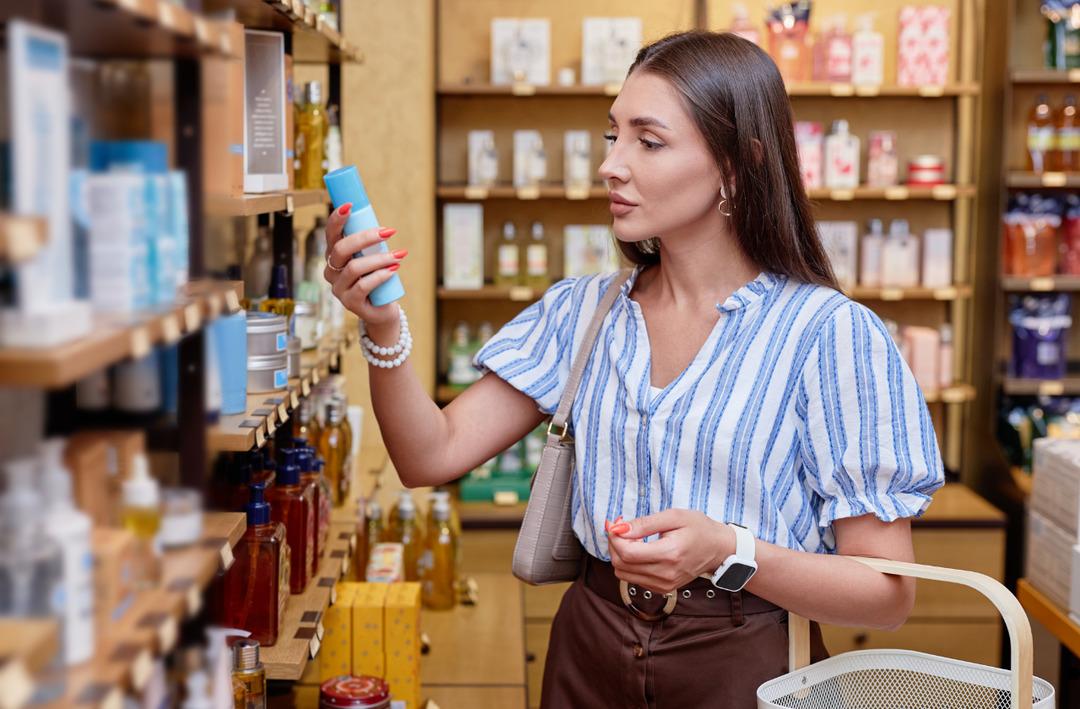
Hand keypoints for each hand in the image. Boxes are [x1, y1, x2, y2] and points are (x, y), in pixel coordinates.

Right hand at [323, 203, 407, 330]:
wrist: (382, 310)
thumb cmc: (377, 279)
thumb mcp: (372, 258)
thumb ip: (371, 244)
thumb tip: (384, 226)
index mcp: (334, 256)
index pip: (330, 234)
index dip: (336, 219)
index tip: (350, 205)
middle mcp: (331, 271)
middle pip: (341, 249)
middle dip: (365, 237)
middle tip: (388, 231)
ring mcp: (338, 288)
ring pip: (354, 267)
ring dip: (379, 259)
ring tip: (398, 255)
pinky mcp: (350, 303)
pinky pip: (363, 286)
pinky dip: (380, 276)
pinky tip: (393, 271)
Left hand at [606, 509, 734, 594]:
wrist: (718, 549)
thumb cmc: (699, 529)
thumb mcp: (674, 516)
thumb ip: (644, 523)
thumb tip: (619, 529)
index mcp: (669, 554)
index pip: (627, 553)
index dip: (614, 537)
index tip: (615, 523)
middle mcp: (665, 574)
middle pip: (621, 565)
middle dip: (614, 544)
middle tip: (620, 527)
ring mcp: (664, 585)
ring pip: (623, 574)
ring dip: (619, 554)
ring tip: (629, 537)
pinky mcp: (662, 589)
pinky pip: (633, 578)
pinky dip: (628, 564)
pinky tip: (638, 549)